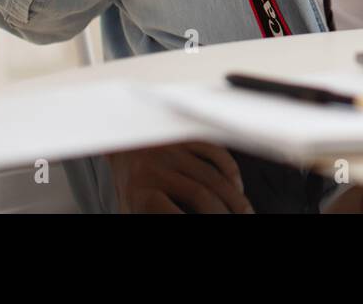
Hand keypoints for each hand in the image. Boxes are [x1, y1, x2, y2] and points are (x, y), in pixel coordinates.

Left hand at [106, 141, 254, 213]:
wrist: (117, 145)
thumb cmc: (131, 187)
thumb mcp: (134, 209)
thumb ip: (156, 214)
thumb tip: (184, 215)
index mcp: (139, 193)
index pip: (171, 212)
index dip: (199, 221)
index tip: (218, 225)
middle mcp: (156, 169)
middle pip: (200, 193)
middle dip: (223, 212)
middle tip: (240, 221)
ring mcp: (172, 150)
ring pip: (213, 175)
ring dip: (234, 197)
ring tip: (245, 211)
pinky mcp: (184, 136)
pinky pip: (216, 152)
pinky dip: (230, 171)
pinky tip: (236, 187)